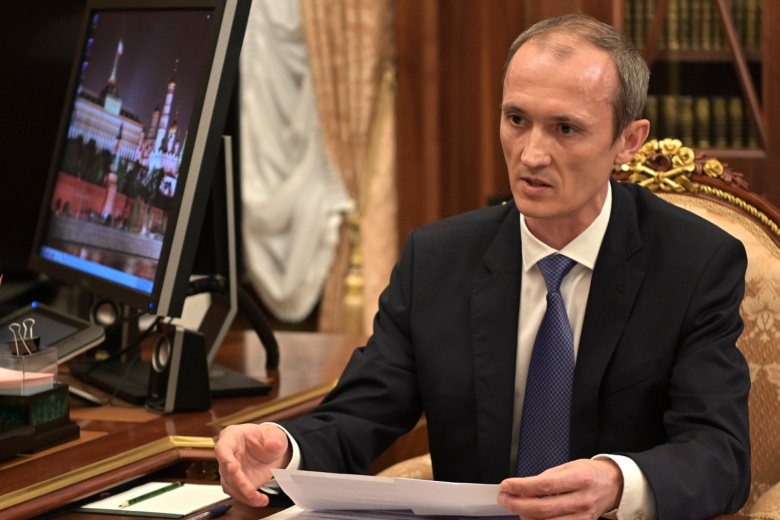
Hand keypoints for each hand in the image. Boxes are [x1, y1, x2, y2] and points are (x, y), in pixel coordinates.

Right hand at [215, 423, 291, 506]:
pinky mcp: (236, 483)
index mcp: (232, 436)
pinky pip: (238, 494)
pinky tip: (260, 500)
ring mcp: (229, 470)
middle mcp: (227, 455)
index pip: (223, 448)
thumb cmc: (266, 438)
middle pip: (226, 471)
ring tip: (259, 499)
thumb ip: (274, 439)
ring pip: (230, 486)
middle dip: (238, 482)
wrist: (271, 450)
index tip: (233, 468)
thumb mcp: (274, 434)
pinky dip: (249, 499)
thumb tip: (275, 445)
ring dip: (243, 495)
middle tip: (250, 491)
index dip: (226, 459)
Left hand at [497, 459, 622, 519]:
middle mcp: (582, 499)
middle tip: (503, 498)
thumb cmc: (589, 473)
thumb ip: (546, 478)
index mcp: (579, 478)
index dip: (521, 487)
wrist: (613, 485)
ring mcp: (583, 516)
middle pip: (543, 508)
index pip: (544, 485)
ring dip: (525, 516)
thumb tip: (523, 489)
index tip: (506, 486)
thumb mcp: (568, 467)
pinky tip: (530, 516)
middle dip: (517, 504)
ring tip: (515, 506)